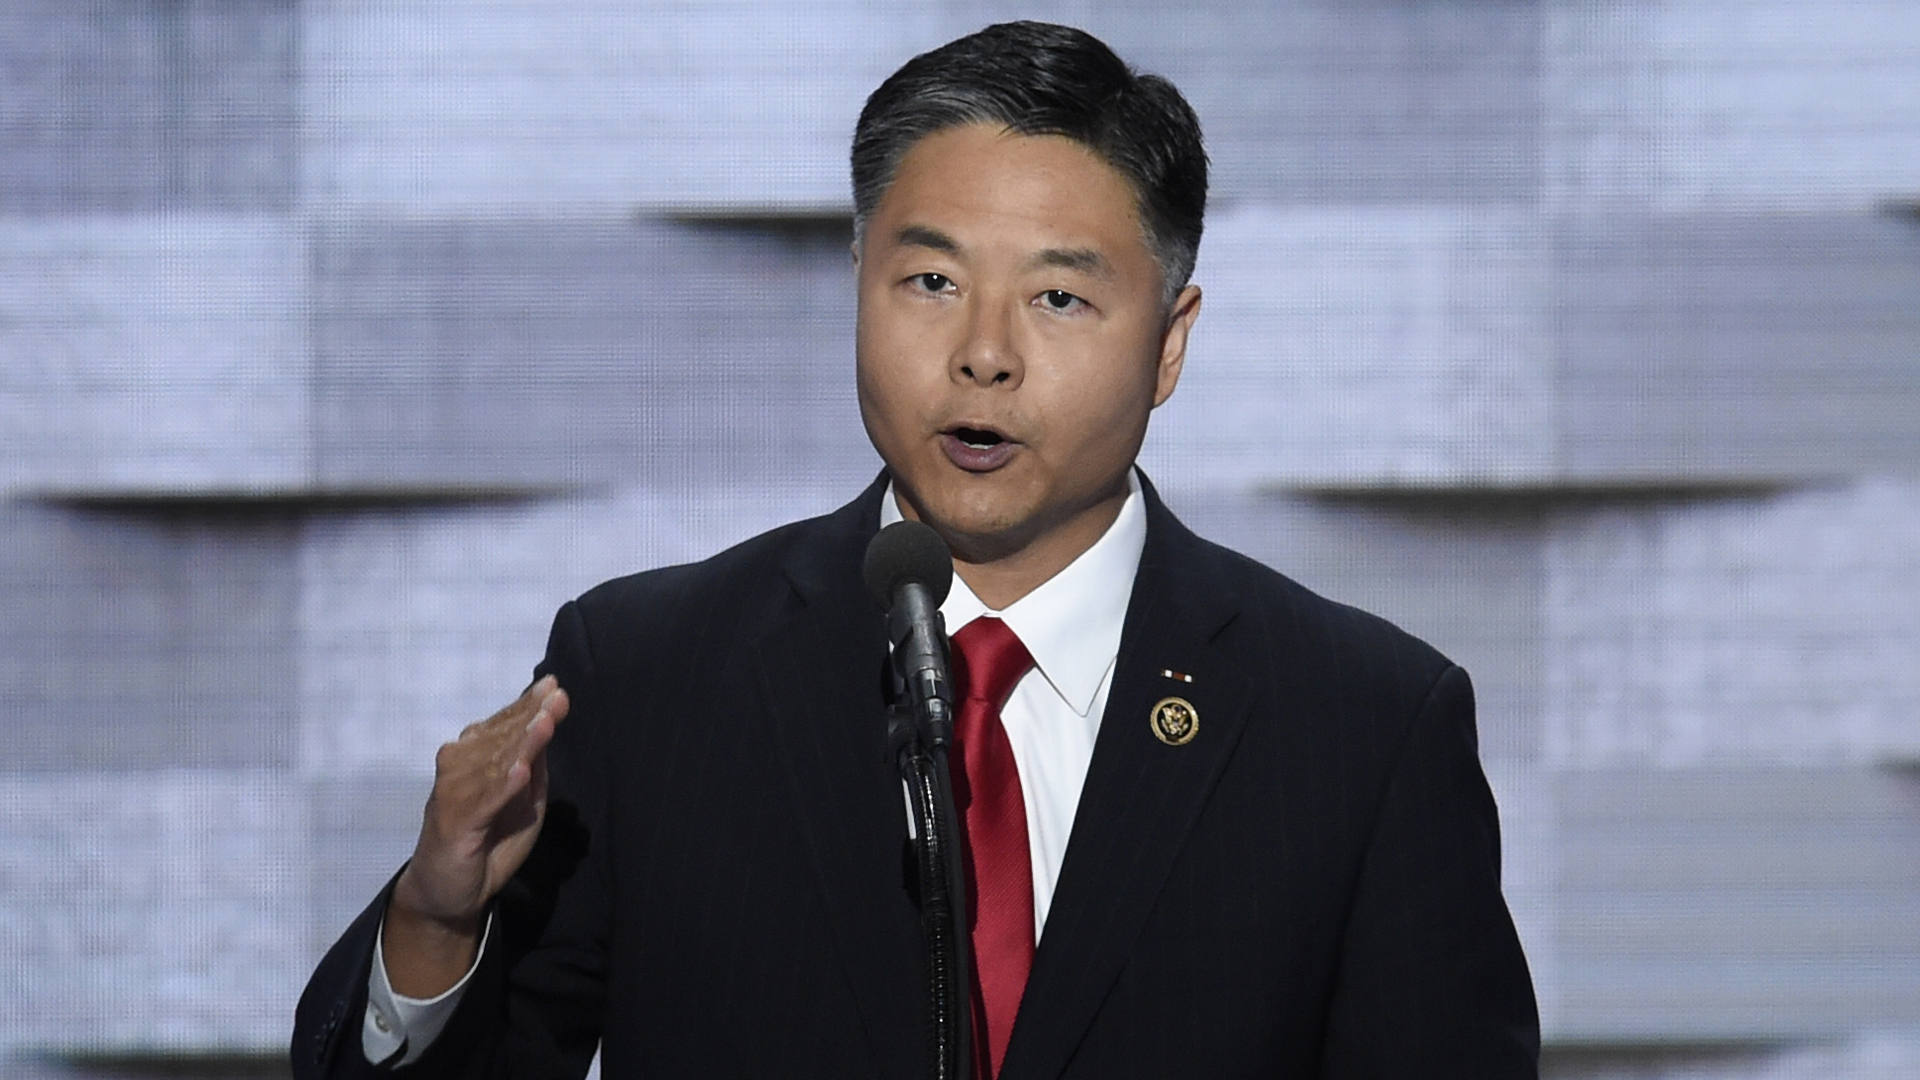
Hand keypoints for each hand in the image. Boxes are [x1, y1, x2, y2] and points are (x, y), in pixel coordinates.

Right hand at [382, 676, 570, 996]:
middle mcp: (460, 768)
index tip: (554, 686)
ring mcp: (455, 795)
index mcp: (476, 758)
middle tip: (557, 696)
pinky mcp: (455, 825)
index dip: (529, 705)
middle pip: (502, 737)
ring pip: (494, 763)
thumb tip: (548, 721)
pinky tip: (520, 772)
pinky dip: (502, 787)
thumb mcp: (523, 799)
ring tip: (545, 723)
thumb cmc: (489, 839)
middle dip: (531, 715)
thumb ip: (534, 764)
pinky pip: (483, 802)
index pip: (505, 726)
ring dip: (521, 744)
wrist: (449, 892)